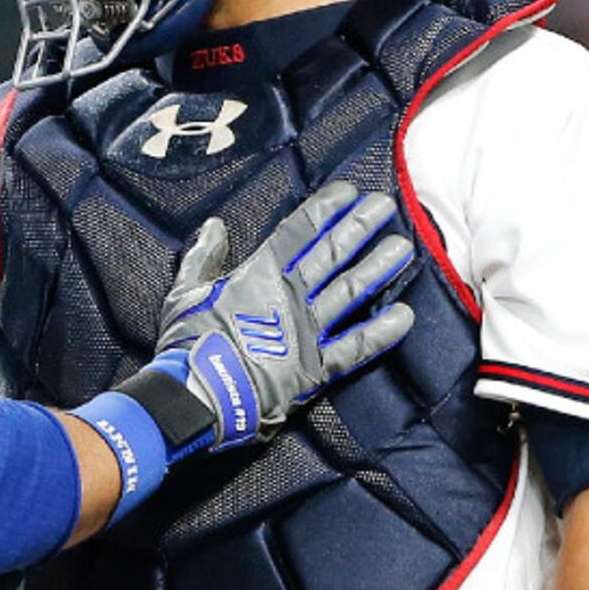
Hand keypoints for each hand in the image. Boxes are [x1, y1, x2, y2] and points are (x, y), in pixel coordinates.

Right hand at [118, 181, 414, 456]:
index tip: (348, 191)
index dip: (326, 209)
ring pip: (351, 292)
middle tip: (385, 205)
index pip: (299, 232)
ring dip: (378, 268)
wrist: (199, 398)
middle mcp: (290, 297)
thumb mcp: (184, 293)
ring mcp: (308, 332)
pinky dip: (381, 332)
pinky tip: (404, 315)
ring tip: (404, 247)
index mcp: (258, 276)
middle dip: (360, 226)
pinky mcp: (317, 368)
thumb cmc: (186, 347)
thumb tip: (215, 226)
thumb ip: (203, 258)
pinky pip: (356, 346)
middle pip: (333, 253)